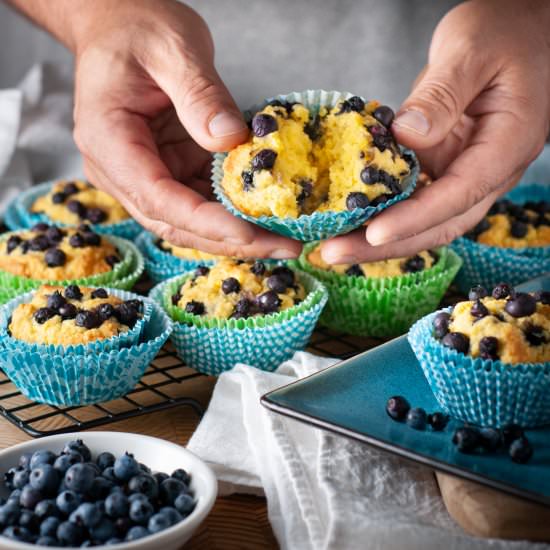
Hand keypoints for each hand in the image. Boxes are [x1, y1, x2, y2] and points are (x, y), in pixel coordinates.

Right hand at [66, 0, 300, 258]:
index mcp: (109, 141)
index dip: (205, 222)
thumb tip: (232, 139)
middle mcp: (122, 170)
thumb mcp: (172, 49)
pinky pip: (200, 203)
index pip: (157, 198)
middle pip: (175, 223)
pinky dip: (233, 214)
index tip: (251, 233)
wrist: (120, 25)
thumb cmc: (137, 29)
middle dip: (230, 240)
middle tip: (284, 248)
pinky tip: (268, 218)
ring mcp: (145, 175)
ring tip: (284, 240)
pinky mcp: (168, 173)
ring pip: (189, 223)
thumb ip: (200, 95)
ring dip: (236, 235)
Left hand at [321, 0, 549, 263]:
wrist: (519, 32)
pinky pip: (412, 199)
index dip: (415, 218)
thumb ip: (443, 95)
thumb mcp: (472, 51)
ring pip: (423, 221)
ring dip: (378, 239)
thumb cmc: (505, 33)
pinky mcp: (442, 168)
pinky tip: (347, 221)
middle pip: (438, 224)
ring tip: (332, 247)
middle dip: (386, 245)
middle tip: (333, 253)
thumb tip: (407, 136)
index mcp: (506, 145)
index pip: (459, 194)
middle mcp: (487, 171)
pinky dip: (381, 213)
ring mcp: (463, 173)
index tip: (374, 233)